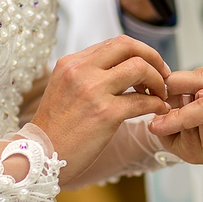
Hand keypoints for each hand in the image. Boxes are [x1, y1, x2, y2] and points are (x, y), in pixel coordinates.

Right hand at [32, 36, 170, 183]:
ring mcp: (93, 91)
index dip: (140, 52)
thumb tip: (120, 67)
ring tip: (160, 95)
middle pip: (129, 47)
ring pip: (140, 68)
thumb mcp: (64, 89)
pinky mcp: (105, 114)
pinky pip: (143, 101)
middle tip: (163, 75)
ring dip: (158, 81)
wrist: (39, 157)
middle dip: (154, 58)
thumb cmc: (56, 129)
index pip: (115, 44)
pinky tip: (158, 111)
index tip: (150, 66)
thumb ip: (88, 74)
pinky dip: (157, 104)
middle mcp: (81, 71)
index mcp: (71, 63)